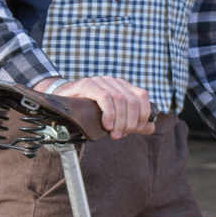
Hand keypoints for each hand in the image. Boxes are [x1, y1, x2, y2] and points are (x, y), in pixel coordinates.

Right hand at [37, 75, 153, 139]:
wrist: (63, 102)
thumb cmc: (90, 111)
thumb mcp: (114, 117)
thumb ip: (133, 122)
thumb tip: (152, 129)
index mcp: (123, 86)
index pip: (142, 95)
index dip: (143, 113)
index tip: (137, 128)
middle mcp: (113, 81)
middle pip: (132, 100)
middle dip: (130, 121)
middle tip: (122, 135)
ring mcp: (101, 81)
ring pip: (120, 99)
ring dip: (120, 121)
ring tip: (114, 133)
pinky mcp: (88, 84)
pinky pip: (105, 98)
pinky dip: (109, 113)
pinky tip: (106, 125)